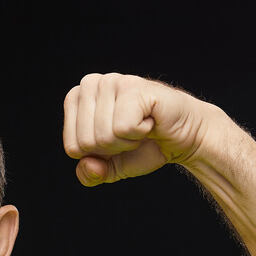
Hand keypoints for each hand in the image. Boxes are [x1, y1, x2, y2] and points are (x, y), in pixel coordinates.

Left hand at [63, 73, 210, 185]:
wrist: (184, 137)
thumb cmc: (145, 146)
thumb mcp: (110, 167)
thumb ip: (90, 174)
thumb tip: (88, 166)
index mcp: (76, 98)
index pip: (72, 147)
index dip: (98, 155)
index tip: (116, 140)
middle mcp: (90, 84)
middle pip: (85, 143)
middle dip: (113, 149)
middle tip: (132, 133)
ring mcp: (112, 81)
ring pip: (103, 136)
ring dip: (127, 141)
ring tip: (141, 126)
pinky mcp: (133, 87)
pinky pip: (122, 128)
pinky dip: (139, 133)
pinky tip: (150, 121)